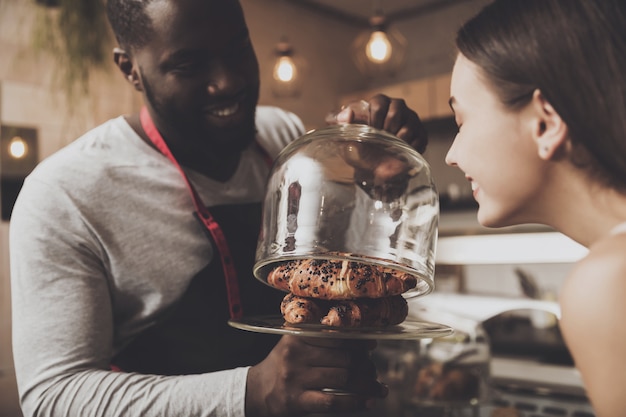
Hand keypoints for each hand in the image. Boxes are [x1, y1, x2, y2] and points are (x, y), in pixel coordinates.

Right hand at [245, 335, 387, 416]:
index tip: (372, 345)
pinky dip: (354, 402)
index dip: (358, 341)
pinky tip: (367, 402)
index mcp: (298, 335)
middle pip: (343, 357)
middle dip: (365, 365)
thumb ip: (320, 336)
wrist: (256, 390)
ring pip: (342, 378)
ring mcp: (296, 378)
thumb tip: (363, 340)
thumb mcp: (294, 342)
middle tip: (373, 370)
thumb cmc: (284, 364)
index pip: (336, 335)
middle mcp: (296, 354)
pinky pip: (333, 401)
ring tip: (377, 388)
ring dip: (366, 384)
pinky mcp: (297, 400)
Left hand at [328, 94, 427, 152]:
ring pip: (409, 125)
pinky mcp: (421, 134)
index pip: (379, 101)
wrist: (375, 170)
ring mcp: (411, 120)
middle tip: (381, 139)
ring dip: (397, 140)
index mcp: (378, 104)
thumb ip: (336, 121)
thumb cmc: (358, 148)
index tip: (371, 130)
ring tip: (390, 146)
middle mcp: (397, 108)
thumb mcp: (342, 136)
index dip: (375, 117)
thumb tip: (347, 113)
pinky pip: (419, 138)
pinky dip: (409, 148)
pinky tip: (400, 151)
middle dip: (387, 128)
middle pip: (397, 109)